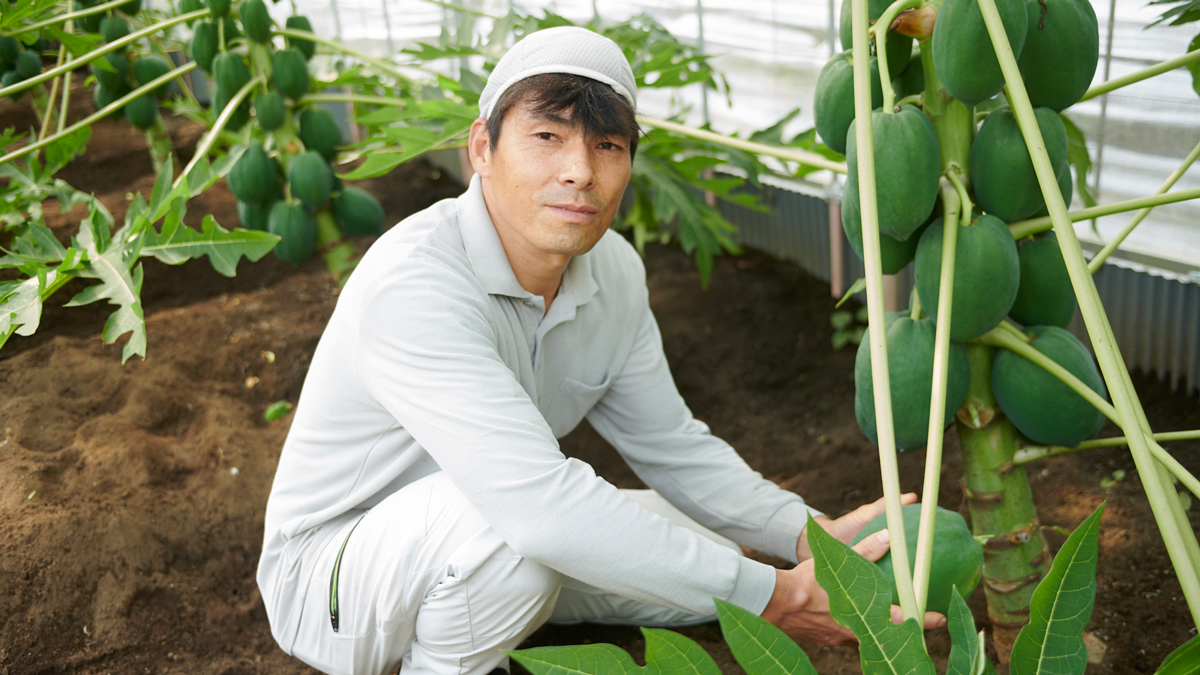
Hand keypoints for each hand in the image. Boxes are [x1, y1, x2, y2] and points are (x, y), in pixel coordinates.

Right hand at [762, 494, 944, 646]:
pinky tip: (843, 618)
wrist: (776, 604)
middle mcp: (856, 632)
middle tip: (914, 623)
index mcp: (864, 614)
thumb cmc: (808, 582)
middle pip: (886, 634)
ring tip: (877, 620)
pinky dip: (851, 628)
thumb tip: (890, 536)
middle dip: (901, 630)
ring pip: (864, 636)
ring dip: (873, 629)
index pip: (903, 619)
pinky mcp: (825, 641)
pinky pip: (844, 636)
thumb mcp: (837, 562)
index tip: (940, 618)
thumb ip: (865, 550)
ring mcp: (839, 639)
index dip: (924, 620)